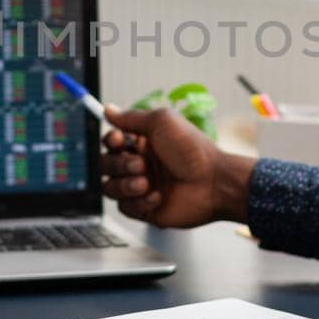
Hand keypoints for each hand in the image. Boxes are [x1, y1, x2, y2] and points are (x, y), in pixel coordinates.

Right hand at [99, 104, 252, 228]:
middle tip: (142, 165)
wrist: (213, 183)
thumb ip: (131, 117)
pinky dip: (140, 202)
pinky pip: (124, 207)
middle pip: (105, 164)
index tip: (120, 141)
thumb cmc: (192, 150)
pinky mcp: (145, 209)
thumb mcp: (162, 122)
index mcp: (142, 142)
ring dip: (125, 184)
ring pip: (110, 187)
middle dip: (119, 164)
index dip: (111, 141)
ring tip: (147, 183)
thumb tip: (108, 109)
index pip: (111, 141)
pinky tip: (159, 197)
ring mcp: (141, 187)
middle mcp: (139, 163)